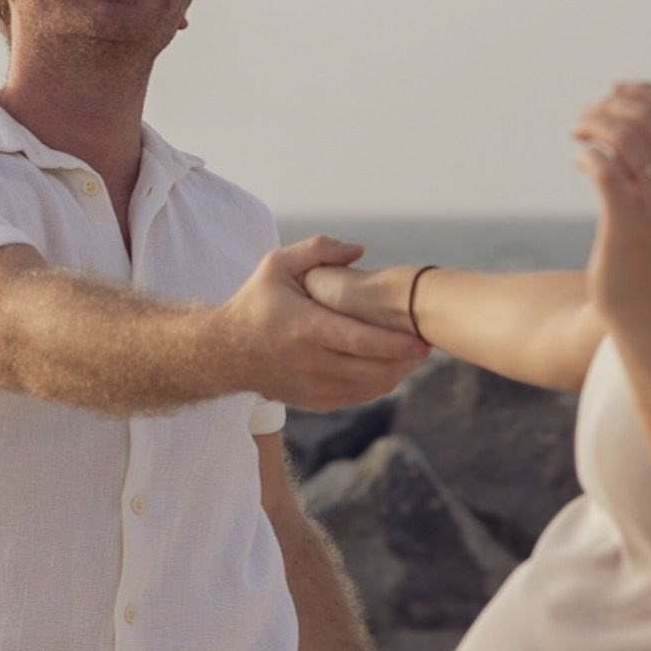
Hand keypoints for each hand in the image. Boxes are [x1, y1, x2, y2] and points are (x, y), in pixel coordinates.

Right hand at [218, 240, 428, 410]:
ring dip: (395, 373)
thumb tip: (358, 249)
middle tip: (427, 345)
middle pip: (373, 370)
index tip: (422, 340)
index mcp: (307, 328)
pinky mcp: (314, 401)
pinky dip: (377, 384)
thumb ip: (317, 251)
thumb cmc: (255, 303)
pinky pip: (357, 396)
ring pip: (369, 388)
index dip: (394, 344)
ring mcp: (313, 386)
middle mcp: (312, 362)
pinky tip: (387, 366)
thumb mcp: (277, 265)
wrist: (223, 353)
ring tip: (411, 354)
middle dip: (405, 360)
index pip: (360, 341)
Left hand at [572, 82, 650, 339]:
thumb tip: (630, 129)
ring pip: (626, 136)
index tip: (615, 92)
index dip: (645, 92)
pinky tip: (579, 161)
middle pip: (650, 117)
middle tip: (586, 118)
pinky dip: (588, 155)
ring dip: (595, 123)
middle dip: (611, 105)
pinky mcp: (629, 226)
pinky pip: (605, 169)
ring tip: (577, 132)